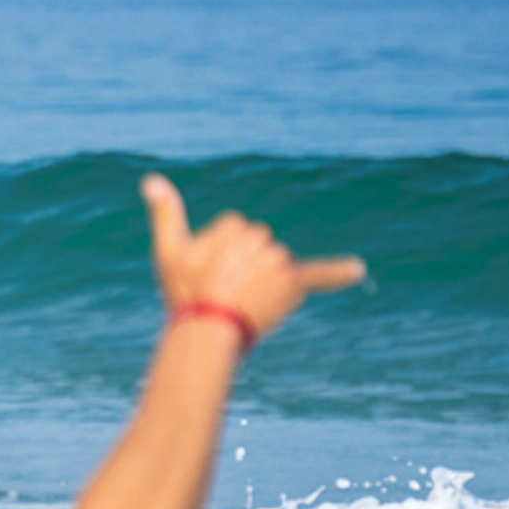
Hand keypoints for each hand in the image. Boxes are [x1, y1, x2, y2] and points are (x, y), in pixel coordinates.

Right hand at [141, 173, 362, 343]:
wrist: (208, 330)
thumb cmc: (184, 290)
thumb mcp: (168, 250)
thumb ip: (165, 212)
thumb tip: (151, 179)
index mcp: (234, 226)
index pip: (234, 234)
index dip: (219, 256)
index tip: (206, 274)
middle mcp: (261, 239)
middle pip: (256, 248)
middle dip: (242, 267)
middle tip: (222, 290)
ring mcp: (277, 262)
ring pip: (274, 265)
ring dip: (262, 280)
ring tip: (241, 301)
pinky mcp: (292, 285)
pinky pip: (318, 275)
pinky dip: (337, 273)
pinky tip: (357, 271)